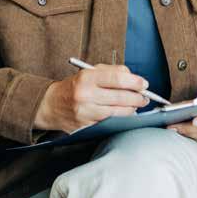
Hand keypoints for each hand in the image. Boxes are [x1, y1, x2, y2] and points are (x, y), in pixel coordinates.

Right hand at [34, 64, 148, 132]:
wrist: (51, 105)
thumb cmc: (74, 87)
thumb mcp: (88, 72)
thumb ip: (111, 71)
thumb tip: (133, 77)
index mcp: (86, 77)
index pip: (117, 78)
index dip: (134, 81)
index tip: (143, 83)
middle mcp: (85, 95)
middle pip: (121, 97)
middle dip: (138, 97)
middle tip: (145, 96)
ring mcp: (86, 112)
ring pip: (118, 113)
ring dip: (132, 109)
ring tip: (136, 105)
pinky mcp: (87, 126)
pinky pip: (110, 123)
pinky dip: (121, 119)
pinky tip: (125, 114)